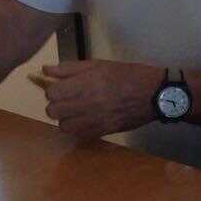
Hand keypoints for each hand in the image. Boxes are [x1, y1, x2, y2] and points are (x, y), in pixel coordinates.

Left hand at [41, 59, 161, 137]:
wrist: (155, 94)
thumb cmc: (127, 75)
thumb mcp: (99, 65)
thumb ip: (70, 68)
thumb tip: (45, 71)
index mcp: (85, 83)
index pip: (51, 93)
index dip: (55, 90)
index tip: (64, 88)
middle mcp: (86, 102)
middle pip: (52, 111)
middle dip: (57, 105)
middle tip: (69, 101)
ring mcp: (94, 119)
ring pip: (63, 126)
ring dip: (67, 119)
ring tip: (77, 112)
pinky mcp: (103, 131)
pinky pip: (79, 135)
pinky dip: (79, 129)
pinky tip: (87, 121)